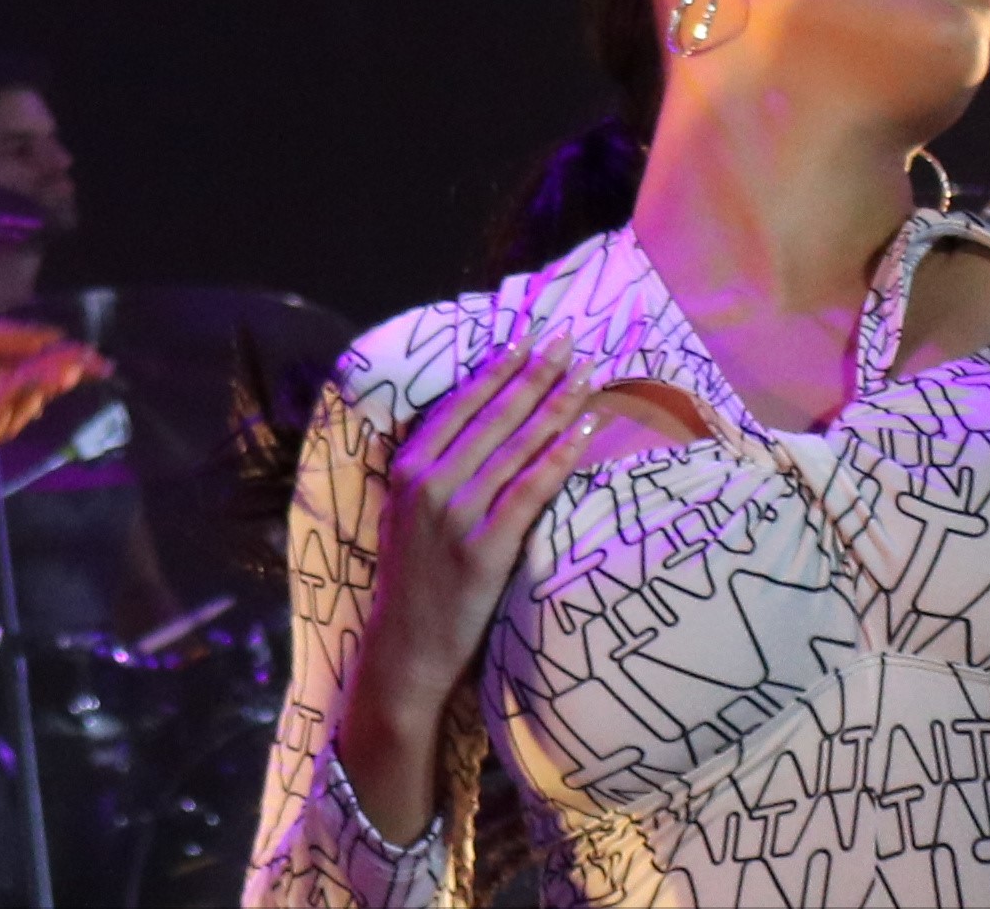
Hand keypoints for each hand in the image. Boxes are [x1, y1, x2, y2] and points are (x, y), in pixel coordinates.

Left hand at [0, 313, 102, 461]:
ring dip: (25, 394)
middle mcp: (0, 404)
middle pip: (39, 394)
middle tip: (67, 368)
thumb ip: (11, 335)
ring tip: (31, 376)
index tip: (98, 361)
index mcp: (4, 377)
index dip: (73, 368)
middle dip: (54, 381)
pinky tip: (2, 397)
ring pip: (18, 414)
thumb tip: (57, 334)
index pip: (46, 373)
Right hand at [347, 338, 591, 729]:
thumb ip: (429, 473)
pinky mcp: (485, 546)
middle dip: (536, 372)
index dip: (498, 369)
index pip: (460, 405)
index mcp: (407, 467)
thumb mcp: (402, 515)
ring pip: (516, 444)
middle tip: (570, 340)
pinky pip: (530, 489)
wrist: (404, 650)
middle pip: (493, 415)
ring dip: (556, 403)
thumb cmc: (411, 583)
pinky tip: (585, 429)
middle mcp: (429, 481)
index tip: (528, 339)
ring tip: (587, 374)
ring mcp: (457, 512)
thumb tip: (469, 435)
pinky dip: (560, 454)